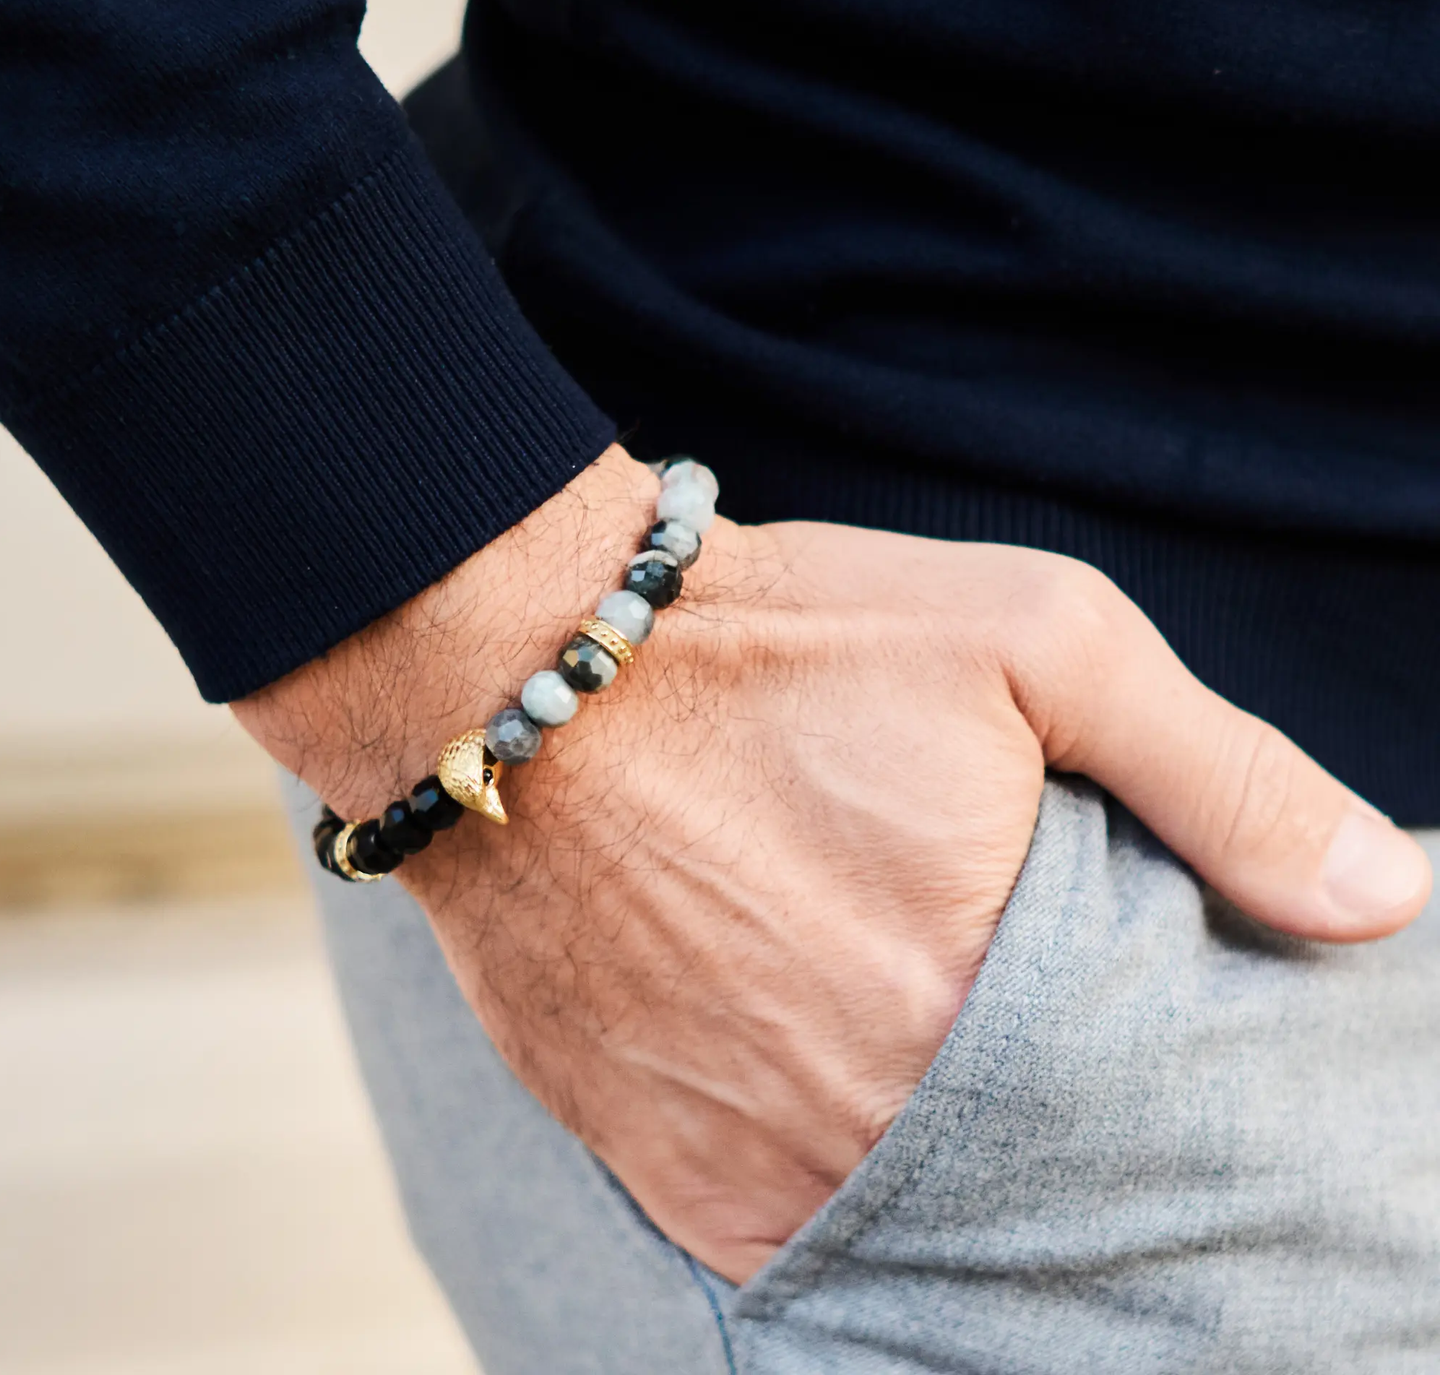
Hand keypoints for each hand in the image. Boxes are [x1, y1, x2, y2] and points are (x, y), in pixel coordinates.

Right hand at [234, 447, 1430, 1282]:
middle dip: (1051, 1122)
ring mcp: (741, 1160)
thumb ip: (1218, 775)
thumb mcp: (1035, 640)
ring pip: (907, 1221)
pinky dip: (833, 1174)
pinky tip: (835, 1081)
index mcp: (973, 1004)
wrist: (516, 671)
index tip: (1146, 1040)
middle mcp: (858, 1119)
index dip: (1162, 1085)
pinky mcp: (650, 1163)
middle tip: (1015, 1023)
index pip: (1145, 1122)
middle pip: (1028, 1185)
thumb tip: (1379, 899)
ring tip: (924, 1049)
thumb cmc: (779, 639)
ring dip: (939, 1157)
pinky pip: (786, 1231)